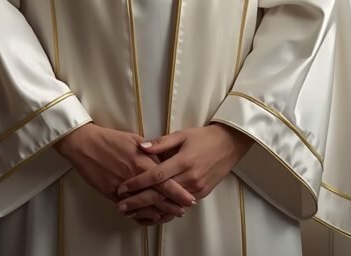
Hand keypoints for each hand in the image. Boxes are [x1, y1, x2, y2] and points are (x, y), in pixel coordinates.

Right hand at [54, 123, 195, 224]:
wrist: (85, 145)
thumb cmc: (109, 139)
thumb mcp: (133, 139)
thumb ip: (149, 151)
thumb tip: (161, 158)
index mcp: (142, 161)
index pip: (166, 180)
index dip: (178, 192)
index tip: (189, 198)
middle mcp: (135, 177)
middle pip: (158, 196)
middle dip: (172, 205)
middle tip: (183, 210)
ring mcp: (123, 187)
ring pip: (144, 204)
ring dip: (158, 211)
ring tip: (169, 215)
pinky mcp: (111, 193)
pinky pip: (129, 207)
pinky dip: (139, 213)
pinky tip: (148, 215)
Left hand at [115, 123, 252, 209]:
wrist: (229, 144)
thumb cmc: (203, 137)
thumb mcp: (182, 134)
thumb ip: (161, 142)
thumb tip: (141, 147)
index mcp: (183, 161)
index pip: (156, 176)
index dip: (138, 183)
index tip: (122, 187)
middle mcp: (190, 178)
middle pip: (160, 194)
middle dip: (138, 202)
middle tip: (121, 206)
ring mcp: (196, 189)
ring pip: (169, 205)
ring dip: (149, 210)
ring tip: (131, 213)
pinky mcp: (201, 195)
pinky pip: (180, 207)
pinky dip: (165, 212)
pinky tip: (152, 215)